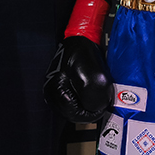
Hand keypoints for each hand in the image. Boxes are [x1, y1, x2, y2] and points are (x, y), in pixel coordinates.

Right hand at [44, 0, 114, 122]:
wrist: (79, 39)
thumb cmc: (83, 54)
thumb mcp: (94, 78)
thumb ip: (95, 98)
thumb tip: (97, 108)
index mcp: (57, 92)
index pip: (74, 116)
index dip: (91, 114)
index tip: (102, 109)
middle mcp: (52, 93)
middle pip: (72, 113)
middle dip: (88, 110)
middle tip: (101, 105)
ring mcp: (55, 89)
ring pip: (72, 107)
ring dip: (85, 105)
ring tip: (97, 99)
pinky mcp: (60, 85)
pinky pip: (72, 99)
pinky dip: (82, 98)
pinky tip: (91, 92)